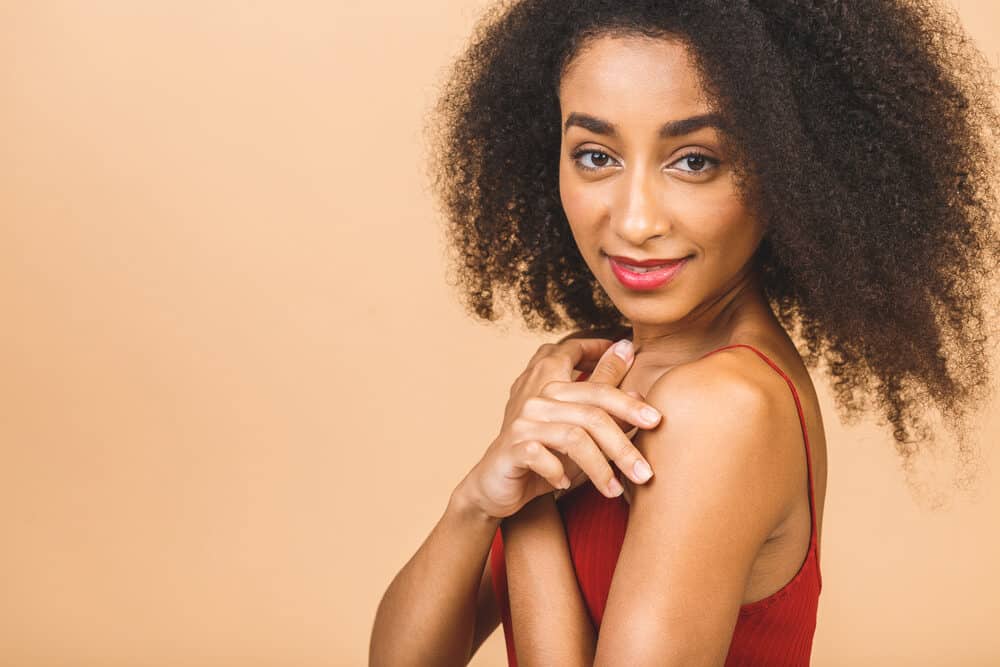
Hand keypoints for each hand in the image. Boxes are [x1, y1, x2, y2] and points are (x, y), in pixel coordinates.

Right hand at [458, 336, 661, 519]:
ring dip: (600, 468)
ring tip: (614, 491)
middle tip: (646, 471)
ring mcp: (524, 420)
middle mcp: (538, 395)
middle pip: (594, 410)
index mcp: (554, 381)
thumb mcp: (580, 428)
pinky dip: (560, 473)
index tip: (655, 418)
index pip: (599, 381)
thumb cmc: (546, 455)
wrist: (497, 485)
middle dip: (624, 444)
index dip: (628, 396)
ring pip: (575, 437)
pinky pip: (545, 457)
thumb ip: (603, 399)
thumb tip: (635, 373)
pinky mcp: (512, 446)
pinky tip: (566, 486)